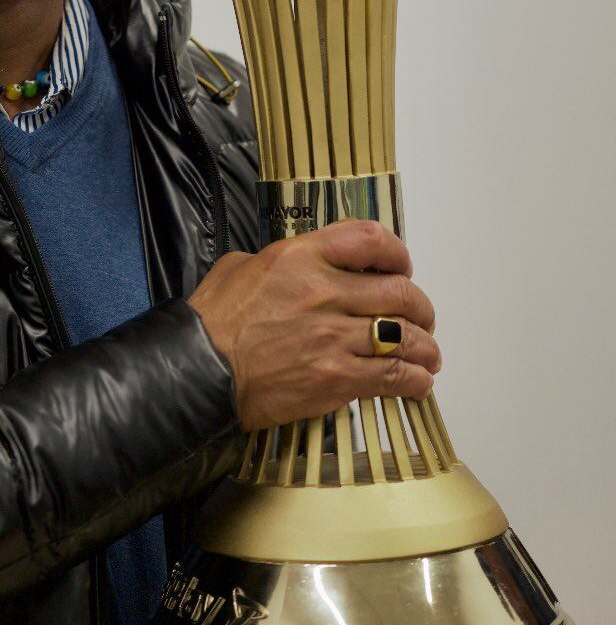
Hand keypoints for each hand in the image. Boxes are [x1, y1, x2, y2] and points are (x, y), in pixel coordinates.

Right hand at [187, 221, 439, 432]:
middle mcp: (325, 293)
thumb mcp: (238, 268)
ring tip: (426, 356)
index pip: (371, 240)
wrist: (197, 373)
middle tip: (420, 318)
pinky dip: (413, 381)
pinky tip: (415, 383)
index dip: (397, 254)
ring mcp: (334, 337)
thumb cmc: (210, 323)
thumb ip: (278, 260)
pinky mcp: (336, 378)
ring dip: (425, 348)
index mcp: (301, 257)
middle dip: (420, 308)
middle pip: (402, 293)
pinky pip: (393, 377)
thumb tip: (298, 265)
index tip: (401, 267)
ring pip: (406, 338)